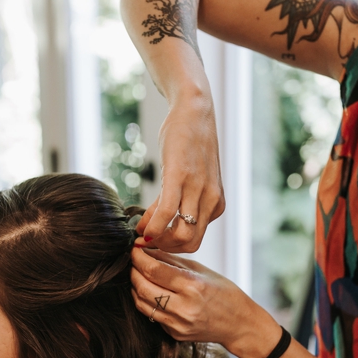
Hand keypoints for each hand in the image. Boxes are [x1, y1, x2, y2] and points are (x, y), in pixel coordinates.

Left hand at [129, 247, 281, 357]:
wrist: (239, 325)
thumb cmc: (224, 293)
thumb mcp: (201, 271)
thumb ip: (172, 261)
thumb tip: (147, 249)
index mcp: (193, 287)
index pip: (154, 270)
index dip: (139, 257)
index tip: (134, 249)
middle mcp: (184, 307)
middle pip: (142, 287)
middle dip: (133, 271)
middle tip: (133, 261)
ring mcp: (178, 324)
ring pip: (142, 303)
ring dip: (135, 286)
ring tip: (138, 275)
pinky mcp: (175, 334)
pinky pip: (152, 315)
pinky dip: (145, 301)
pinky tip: (149, 291)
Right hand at [135, 91, 223, 252]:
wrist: (194, 110)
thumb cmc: (189, 143)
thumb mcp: (190, 177)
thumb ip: (178, 200)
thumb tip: (156, 223)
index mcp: (216, 203)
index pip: (194, 241)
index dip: (170, 246)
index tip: (153, 240)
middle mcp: (211, 199)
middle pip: (189, 244)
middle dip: (164, 248)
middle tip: (145, 240)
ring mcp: (197, 188)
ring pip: (180, 234)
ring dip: (157, 239)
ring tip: (140, 232)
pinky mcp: (180, 175)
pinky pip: (168, 212)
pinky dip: (153, 226)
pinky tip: (140, 226)